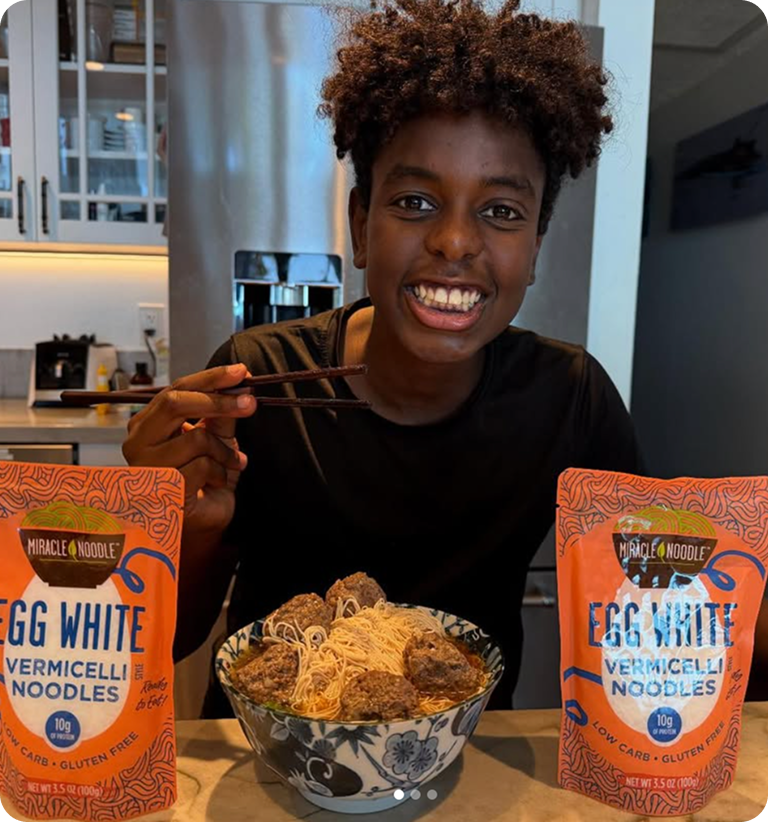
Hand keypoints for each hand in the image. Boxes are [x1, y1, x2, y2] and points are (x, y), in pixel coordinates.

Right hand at [122, 364, 256, 534]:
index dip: (210, 378)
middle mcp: (138, 442)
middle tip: (249, 403)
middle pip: (176, 404)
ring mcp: (145, 467)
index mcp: (147, 423)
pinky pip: (201, 466)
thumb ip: (220, 412)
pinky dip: (220, 472)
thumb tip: (237, 384)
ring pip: (195, 438)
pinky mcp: (160, 490)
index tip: (240, 372)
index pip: (176, 389)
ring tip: (231, 462)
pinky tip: (217, 482)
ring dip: (224, 450)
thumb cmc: (203, 478)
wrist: (203, 520)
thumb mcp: (215, 437)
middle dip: (219, 401)